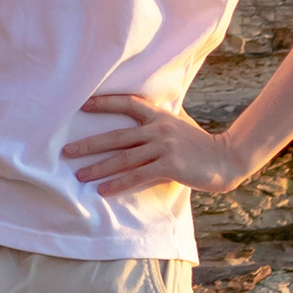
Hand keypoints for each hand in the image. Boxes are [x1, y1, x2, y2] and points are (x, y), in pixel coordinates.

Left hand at [61, 90, 230, 198]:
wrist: (226, 159)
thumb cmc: (199, 144)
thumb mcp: (179, 124)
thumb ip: (159, 121)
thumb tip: (138, 118)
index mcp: (160, 116)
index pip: (128, 103)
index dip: (105, 103)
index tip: (83, 105)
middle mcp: (159, 129)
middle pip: (117, 135)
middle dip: (89, 144)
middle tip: (67, 151)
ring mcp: (164, 147)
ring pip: (124, 158)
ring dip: (99, 167)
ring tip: (79, 174)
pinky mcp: (169, 166)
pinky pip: (138, 176)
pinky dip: (119, 183)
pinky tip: (103, 190)